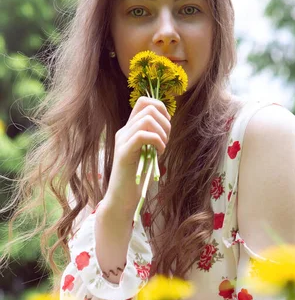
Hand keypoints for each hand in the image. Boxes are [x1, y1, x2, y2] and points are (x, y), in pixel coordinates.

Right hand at [105, 96, 170, 212]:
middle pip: (148, 107)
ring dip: (162, 132)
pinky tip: (159, 153)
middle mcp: (124, 131)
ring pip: (146, 119)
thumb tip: (167, 125)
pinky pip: (142, 135)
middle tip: (166, 140)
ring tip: (162, 148)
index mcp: (129, 129)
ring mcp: (122, 141)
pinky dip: (157, 141)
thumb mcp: (148, 153)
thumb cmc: (137, 178)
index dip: (161, 108)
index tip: (167, 126)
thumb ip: (153, 138)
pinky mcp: (124, 153)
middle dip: (165, 121)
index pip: (144, 101)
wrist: (122, 197)